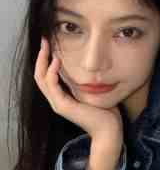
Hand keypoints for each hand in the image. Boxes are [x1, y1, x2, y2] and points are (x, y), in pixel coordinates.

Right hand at [35, 38, 122, 169]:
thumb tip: (93, 67)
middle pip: (39, 75)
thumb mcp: (93, 91)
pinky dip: (52, 73)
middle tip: (44, 40)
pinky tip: (57, 61)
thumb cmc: (105, 111)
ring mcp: (58, 103)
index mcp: (63, 95)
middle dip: (41, 56)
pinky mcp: (63, 107)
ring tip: (47, 46)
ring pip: (41, 79)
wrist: (109, 129)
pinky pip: (52, 87)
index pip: (47, 75)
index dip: (46, 59)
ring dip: (43, 61)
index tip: (50, 43)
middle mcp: (56, 99)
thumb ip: (88, 81)